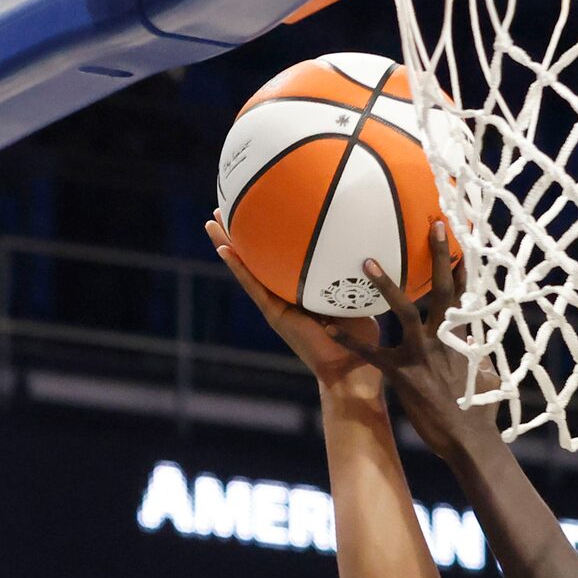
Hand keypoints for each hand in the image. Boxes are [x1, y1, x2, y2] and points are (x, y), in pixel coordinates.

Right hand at [205, 217, 382, 399]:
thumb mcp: (358, 297)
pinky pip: (254, 286)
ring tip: (212, 222)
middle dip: (241, 234)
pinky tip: (224, 250)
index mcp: (303, 292)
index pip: (282, 258)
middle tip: (224, 208)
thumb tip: (365, 243)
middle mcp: (285, 297)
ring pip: (247, 269)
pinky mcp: (275, 315)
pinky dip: (238, 268)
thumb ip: (353, 275)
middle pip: (257, 259)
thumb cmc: (362, 339)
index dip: (270, 236)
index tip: (261, 209)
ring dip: (228, 245)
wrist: (352, 369)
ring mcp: (277, 306)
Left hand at [354, 219, 496, 459]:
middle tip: (433, 224)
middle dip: (439, 256)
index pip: (466, 295)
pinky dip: (349, 341)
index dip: (463, 266)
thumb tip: (484, 349)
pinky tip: (328, 328)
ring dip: (386, 285)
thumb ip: (481, 358)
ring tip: (367, 261)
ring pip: (404, 312)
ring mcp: (422, 355)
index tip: (462, 239)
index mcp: (464, 339)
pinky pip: (371, 354)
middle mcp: (444, 340)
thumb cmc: (480, 413)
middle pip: (443, 290)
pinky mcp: (402, 375)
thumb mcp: (486, 379)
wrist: (470, 442)